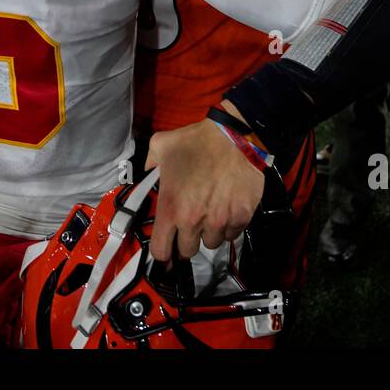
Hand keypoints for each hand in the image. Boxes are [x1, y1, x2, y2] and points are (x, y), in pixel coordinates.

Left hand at [145, 108, 263, 263]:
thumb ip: (149, 163)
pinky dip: (229, 227)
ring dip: (209, 233)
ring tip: (211, 215)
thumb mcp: (161, 146)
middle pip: (188, 251)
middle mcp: (193, 221)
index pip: (161, 250)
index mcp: (170, 208)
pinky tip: (227, 210)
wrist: (233, 137)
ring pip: (212, 243)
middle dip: (187, 241)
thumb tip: (147, 171)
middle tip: (191, 225)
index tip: (166, 248)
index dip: (162, 253)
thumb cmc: (195, 141)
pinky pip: (233, 235)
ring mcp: (219, 221)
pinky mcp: (241, 217)